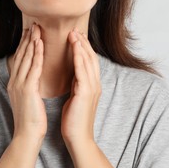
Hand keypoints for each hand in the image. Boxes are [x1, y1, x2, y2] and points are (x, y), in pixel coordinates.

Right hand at [7, 24, 46, 141]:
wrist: (28, 135)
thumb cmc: (32, 120)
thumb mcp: (29, 100)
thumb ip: (29, 87)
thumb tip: (34, 79)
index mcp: (15, 84)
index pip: (21, 60)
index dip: (25, 45)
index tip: (31, 33)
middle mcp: (14, 82)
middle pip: (21, 55)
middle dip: (27, 39)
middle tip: (33, 24)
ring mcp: (19, 85)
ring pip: (26, 58)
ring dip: (31, 41)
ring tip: (36, 28)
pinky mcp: (27, 89)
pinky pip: (32, 67)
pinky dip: (36, 54)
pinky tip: (40, 43)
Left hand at [61, 30, 100, 145]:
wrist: (77, 138)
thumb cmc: (74, 120)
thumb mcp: (75, 98)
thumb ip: (77, 85)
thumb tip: (73, 76)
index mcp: (91, 86)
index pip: (89, 62)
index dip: (83, 48)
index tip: (75, 37)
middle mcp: (95, 84)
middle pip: (91, 58)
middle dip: (83, 43)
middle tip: (75, 29)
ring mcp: (92, 88)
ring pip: (88, 61)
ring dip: (81, 46)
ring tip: (74, 33)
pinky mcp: (86, 92)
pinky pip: (83, 70)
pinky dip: (79, 57)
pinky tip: (74, 47)